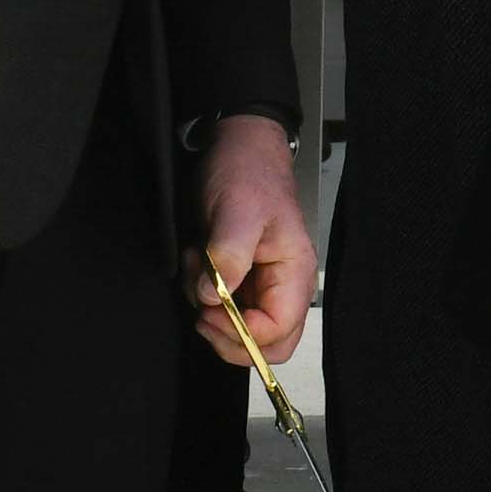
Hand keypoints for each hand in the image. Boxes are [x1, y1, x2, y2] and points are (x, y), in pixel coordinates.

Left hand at [190, 113, 314, 369]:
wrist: (236, 147)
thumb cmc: (248, 172)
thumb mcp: (237, 210)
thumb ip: (229, 256)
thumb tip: (213, 298)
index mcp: (295, 273)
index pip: (278, 332)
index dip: (242, 333)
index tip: (211, 312)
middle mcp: (282, 285)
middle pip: (265, 343)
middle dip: (226, 335)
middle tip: (202, 309)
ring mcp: (260, 284)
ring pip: (237, 328)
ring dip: (207, 306)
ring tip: (196, 264)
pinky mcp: (240, 278)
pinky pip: (221, 306)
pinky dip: (200, 293)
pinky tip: (196, 260)